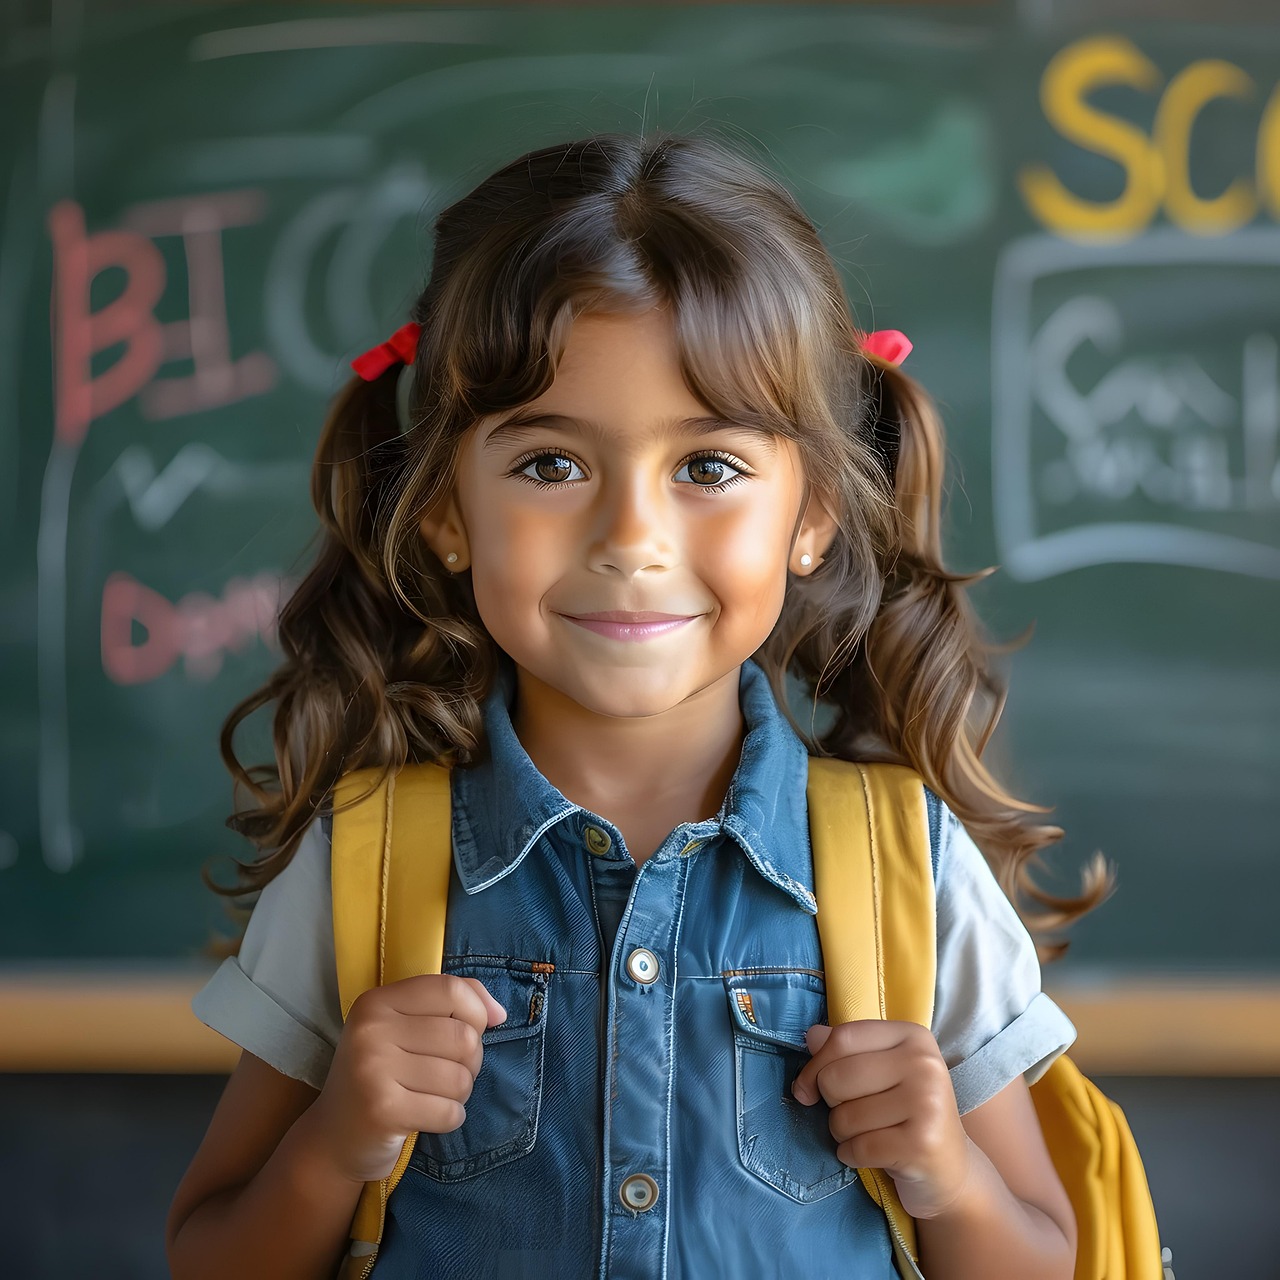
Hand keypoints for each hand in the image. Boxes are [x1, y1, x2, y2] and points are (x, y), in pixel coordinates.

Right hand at [301, 974, 507, 1185]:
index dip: (477, 1011)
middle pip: (462, 1036)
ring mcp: (373, 1070)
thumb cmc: (380, 1076)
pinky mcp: (382, 1111)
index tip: (477, 1030)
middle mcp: (371, 1030)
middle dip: (470, 1061)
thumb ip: (451, 1005)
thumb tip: (499, 1013)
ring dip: (460, 1093)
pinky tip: (427, 1117)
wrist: (332, 1139)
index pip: (450, 989)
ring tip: (434, 1096)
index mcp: (376, 1001)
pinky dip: (450, 1118)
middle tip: (447, 1074)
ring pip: (460, 1077)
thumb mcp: (404, 1029)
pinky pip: (449, 1112)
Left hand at [790, 1020, 973, 1219]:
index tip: (808, 1086)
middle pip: (837, 1076)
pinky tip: (871, 1156)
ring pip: (844, 1116)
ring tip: (867, 1135)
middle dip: (831, 1103)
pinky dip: (852, 1155)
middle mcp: (925, 1064)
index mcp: (913, 1037)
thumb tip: (811, 1035)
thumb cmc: (906, 1113)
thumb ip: (845, 1051)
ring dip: (842, 1134)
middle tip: (854, 1115)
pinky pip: (858, 1148)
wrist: (950, 1168)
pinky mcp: (922, 1145)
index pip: (843, 1037)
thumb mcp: (880, 1072)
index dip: (815, 1064)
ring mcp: (927, 1104)